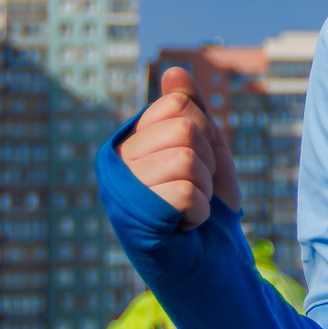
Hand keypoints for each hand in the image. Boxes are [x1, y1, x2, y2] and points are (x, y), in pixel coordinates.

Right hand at [117, 68, 240, 227]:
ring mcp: (119, 188)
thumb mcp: (207, 148)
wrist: (210, 258)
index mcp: (130, 138)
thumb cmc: (206, 202)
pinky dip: (199, 212)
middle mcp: (116, 160)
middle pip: (185, 131)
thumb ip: (192, 110)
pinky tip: (183, 226)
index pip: (179, 104)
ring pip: (186, 160)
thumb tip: (174, 70)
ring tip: (188, 208)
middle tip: (195, 190)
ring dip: (203, 190)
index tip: (199, 164)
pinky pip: (186, 192)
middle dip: (208, 163)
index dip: (206, 134)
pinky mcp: (131, 217)